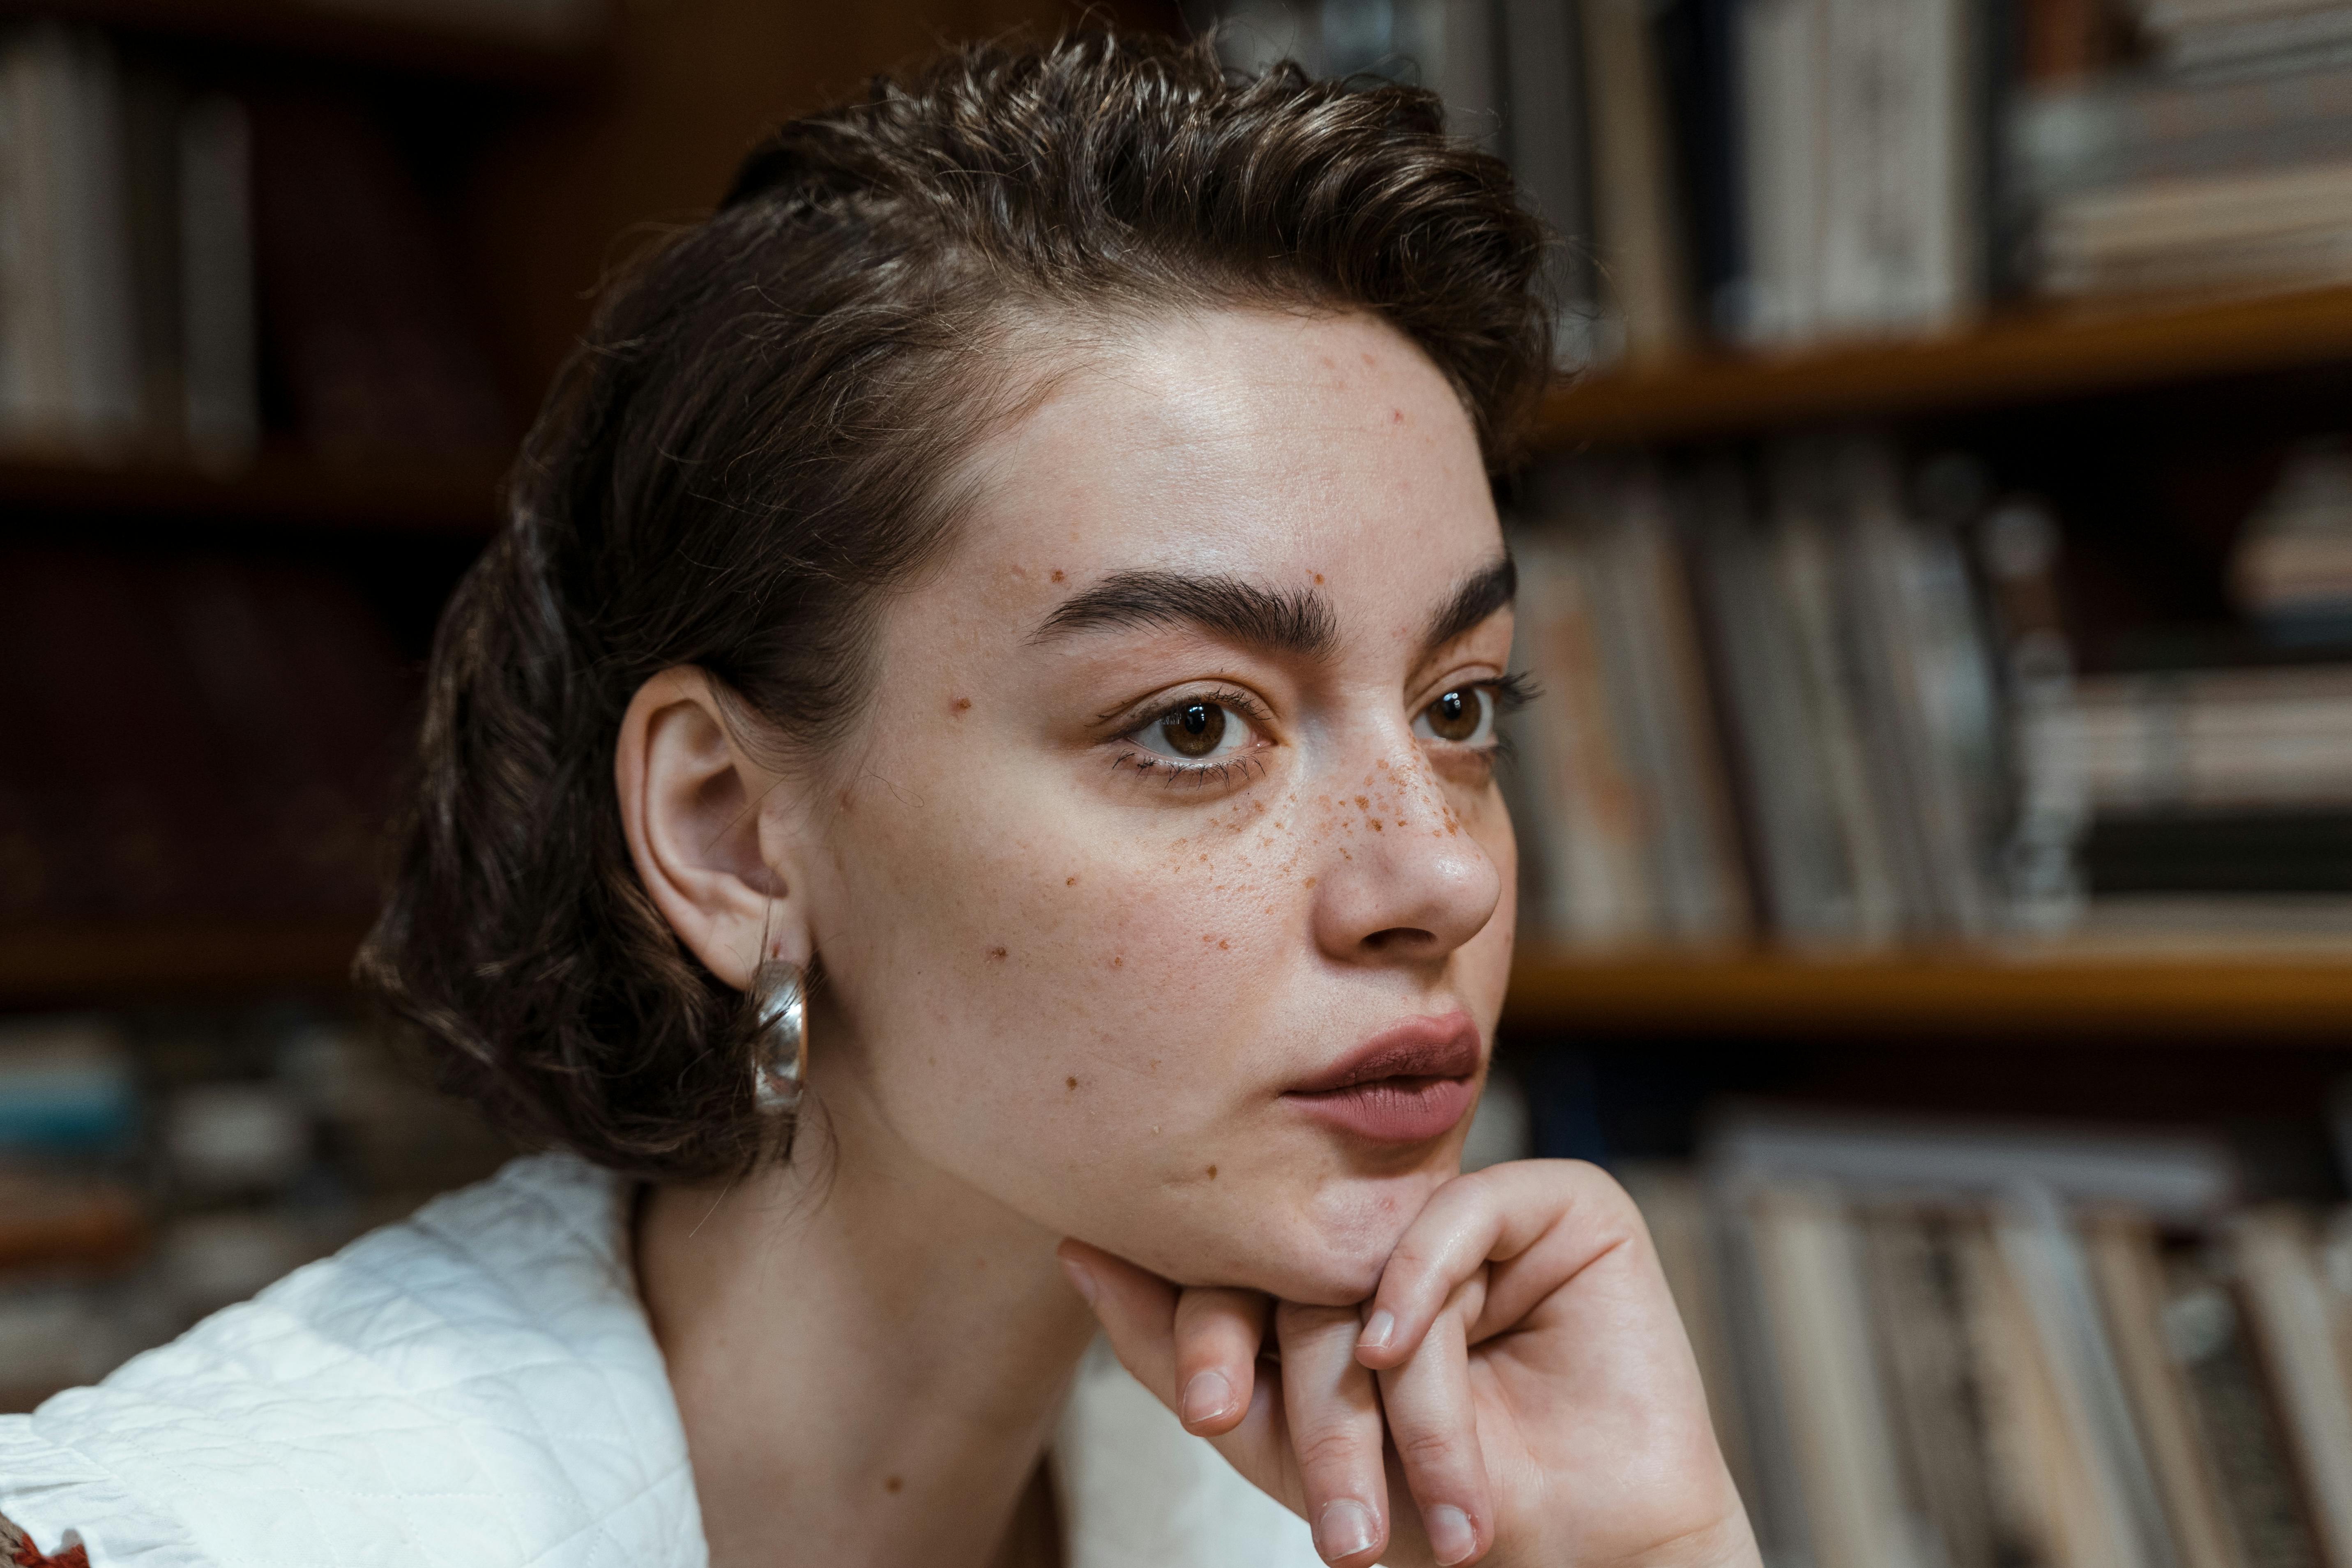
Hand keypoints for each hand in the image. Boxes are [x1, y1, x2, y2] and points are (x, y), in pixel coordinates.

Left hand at [1057, 1160, 1759, 1567]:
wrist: (1583, 1557)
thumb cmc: (1437, 1512)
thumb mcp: (1279, 1443)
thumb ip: (1177, 1352)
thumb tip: (1074, 1246)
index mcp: (1333, 1265)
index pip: (1246, 1261)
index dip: (1207, 1328)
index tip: (1207, 1415)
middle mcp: (1395, 1225)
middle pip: (1302, 1258)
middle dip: (1296, 1386)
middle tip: (1292, 1473)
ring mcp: (1475, 1208)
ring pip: (1379, 1256)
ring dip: (1383, 1397)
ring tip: (1403, 1509)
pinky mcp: (1559, 1203)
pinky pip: (1457, 1216)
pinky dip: (1422, 1291)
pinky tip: (1407, 1357)